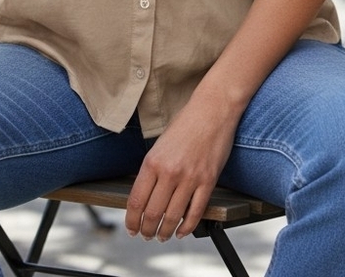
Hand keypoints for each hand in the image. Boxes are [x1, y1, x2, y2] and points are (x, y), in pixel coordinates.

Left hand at [125, 94, 238, 241]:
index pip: (136, 201)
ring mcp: (190, 178)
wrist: (212, 109)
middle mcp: (169, 172)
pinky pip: (195, 213)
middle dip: (146, 230)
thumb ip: (152, 170)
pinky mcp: (208, 181)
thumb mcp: (160, 145)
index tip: (131, 228)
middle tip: (146, 235)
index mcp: (153, 161)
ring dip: (165, 232)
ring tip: (162, 236)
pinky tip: (181, 231)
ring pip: (172, 217)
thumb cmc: (185, 124)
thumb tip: (144, 197)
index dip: (131, 221)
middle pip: (152, 213)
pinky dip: (187, 227)